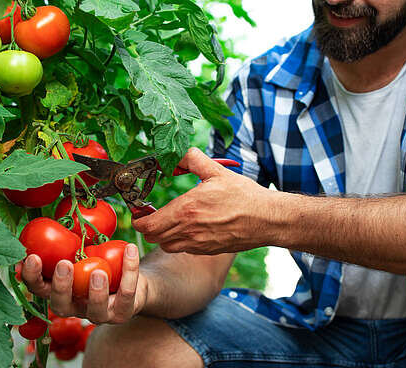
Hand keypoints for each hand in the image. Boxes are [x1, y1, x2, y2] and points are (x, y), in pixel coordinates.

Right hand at [20, 243, 147, 323]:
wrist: (135, 284)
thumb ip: (68, 245)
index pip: (39, 289)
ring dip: (95, 291)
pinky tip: (130, 249)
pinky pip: (127, 293)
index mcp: (61, 292)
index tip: (31, 257)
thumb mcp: (82, 255)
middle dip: (60, 286)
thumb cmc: (101, 265)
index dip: (31, 276)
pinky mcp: (123, 312)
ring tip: (98, 271)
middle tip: (63, 264)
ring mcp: (100, 314)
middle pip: (61, 305)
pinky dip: (130, 270)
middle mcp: (76, 307)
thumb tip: (54, 220)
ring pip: (95, 311)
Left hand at [133, 148, 275, 253]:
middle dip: (147, 225)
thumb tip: (176, 154)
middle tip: (151, 213)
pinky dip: (179, 240)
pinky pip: (183, 249)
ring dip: (162, 234)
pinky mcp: (207, 251)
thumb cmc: (244, 196)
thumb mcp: (216, 171)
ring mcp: (197, 244)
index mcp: (186, 210)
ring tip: (170, 219)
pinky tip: (189, 226)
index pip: (147, 224)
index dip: (138, 218)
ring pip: (166, 245)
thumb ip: (192, 159)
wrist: (266, 219)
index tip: (140, 209)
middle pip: (152, 237)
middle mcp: (188, 230)